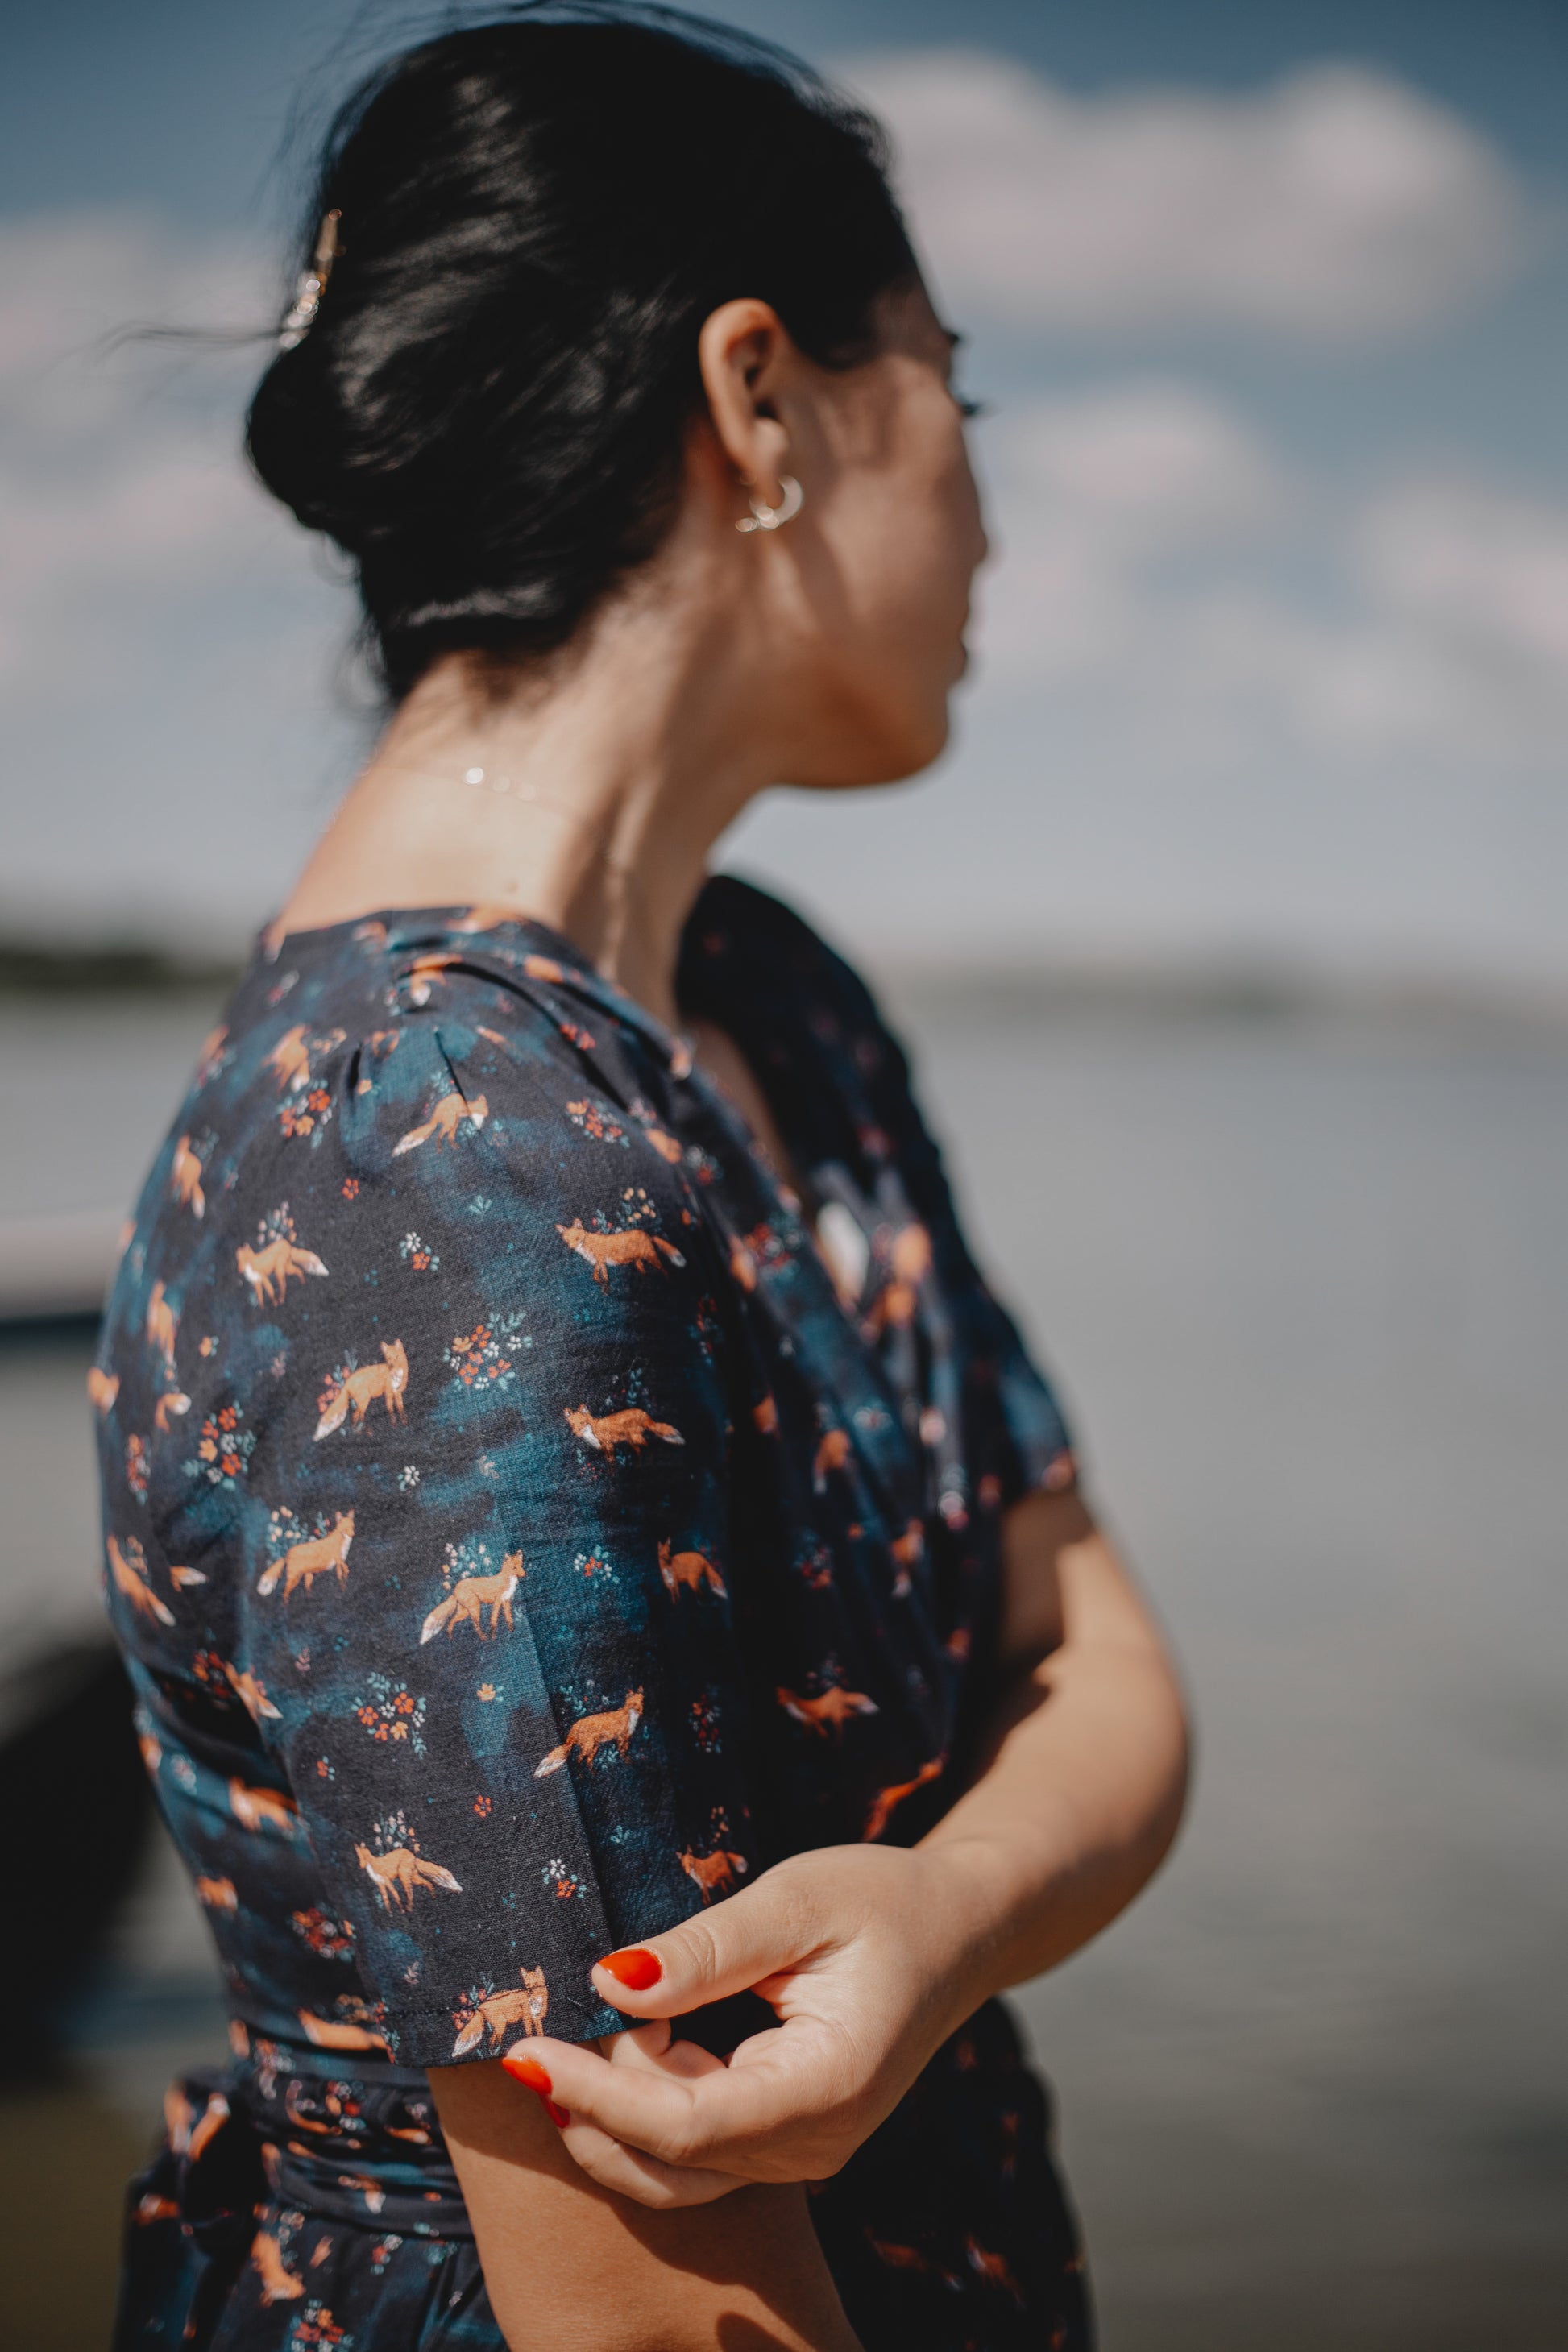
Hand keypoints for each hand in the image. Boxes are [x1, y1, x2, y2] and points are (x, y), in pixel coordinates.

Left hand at [501, 1841, 991, 2208]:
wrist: (960, 1931)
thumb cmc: (884, 1901)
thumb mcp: (799, 1898)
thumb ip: (708, 1946)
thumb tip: (610, 1982)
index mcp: (826, 2086)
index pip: (684, 2124)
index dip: (596, 2094)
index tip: (524, 2049)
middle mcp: (813, 2143)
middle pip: (667, 2159)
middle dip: (591, 2100)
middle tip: (548, 2020)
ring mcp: (801, 2153)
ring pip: (671, 2170)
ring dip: (609, 2113)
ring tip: (576, 2031)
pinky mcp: (782, 2141)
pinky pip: (693, 2151)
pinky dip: (642, 2108)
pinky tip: (627, 2040)